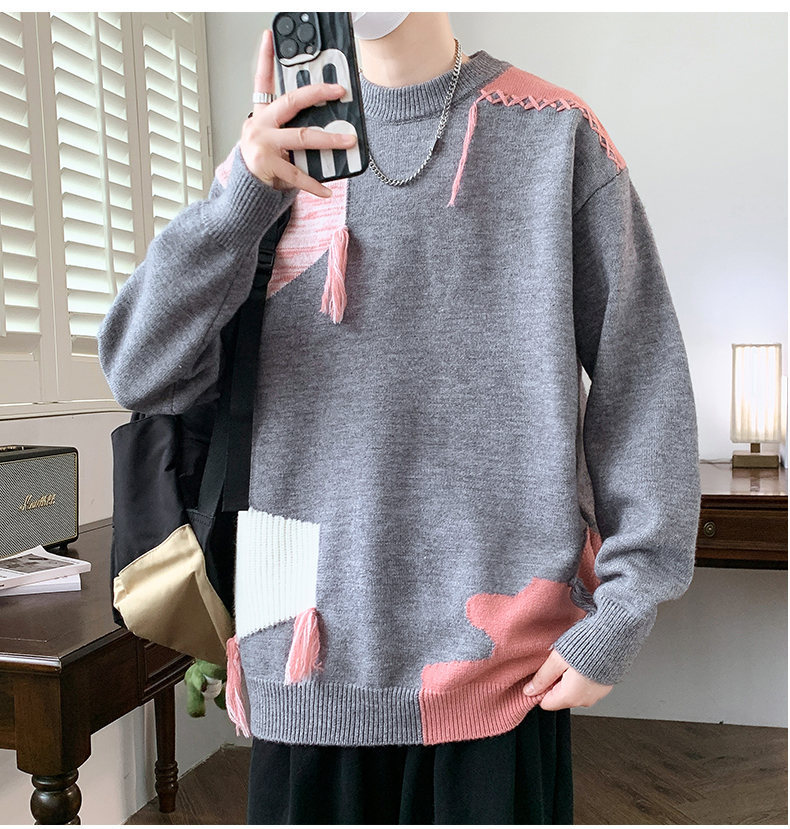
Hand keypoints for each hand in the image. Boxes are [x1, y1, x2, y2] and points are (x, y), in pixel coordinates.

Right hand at [240, 29, 357, 197]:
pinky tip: (328, 190)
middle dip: (316, 93)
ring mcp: (264, 145)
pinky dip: (315, 185)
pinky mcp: (269, 166)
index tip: (269, 37)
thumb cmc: (263, 160)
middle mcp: (260, 126)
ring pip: (302, 137)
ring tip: (348, 141)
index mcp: (261, 115)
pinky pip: (298, 175)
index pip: (262, 80)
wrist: (246, 189)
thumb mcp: (271, 137)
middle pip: (290, 102)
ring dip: (329, 139)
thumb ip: (290, 126)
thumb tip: (326, 122)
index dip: (264, 58)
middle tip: (338, 90)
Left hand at [523, 647, 613, 709]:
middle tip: (558, 664)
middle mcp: (585, 701)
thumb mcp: (557, 660)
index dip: (541, 689)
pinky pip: (586, 688)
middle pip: (560, 699)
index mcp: (571, 697)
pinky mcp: (604, 687)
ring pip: (573, 693)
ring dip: (568, 680)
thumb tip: (529, 691)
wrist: (615, 639)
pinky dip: (581, 678)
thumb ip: (542, 678)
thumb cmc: (587, 647)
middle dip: (555, 684)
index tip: (542, 675)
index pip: (545, 704)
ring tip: (571, 661)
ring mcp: (597, 696)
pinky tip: (583, 662)